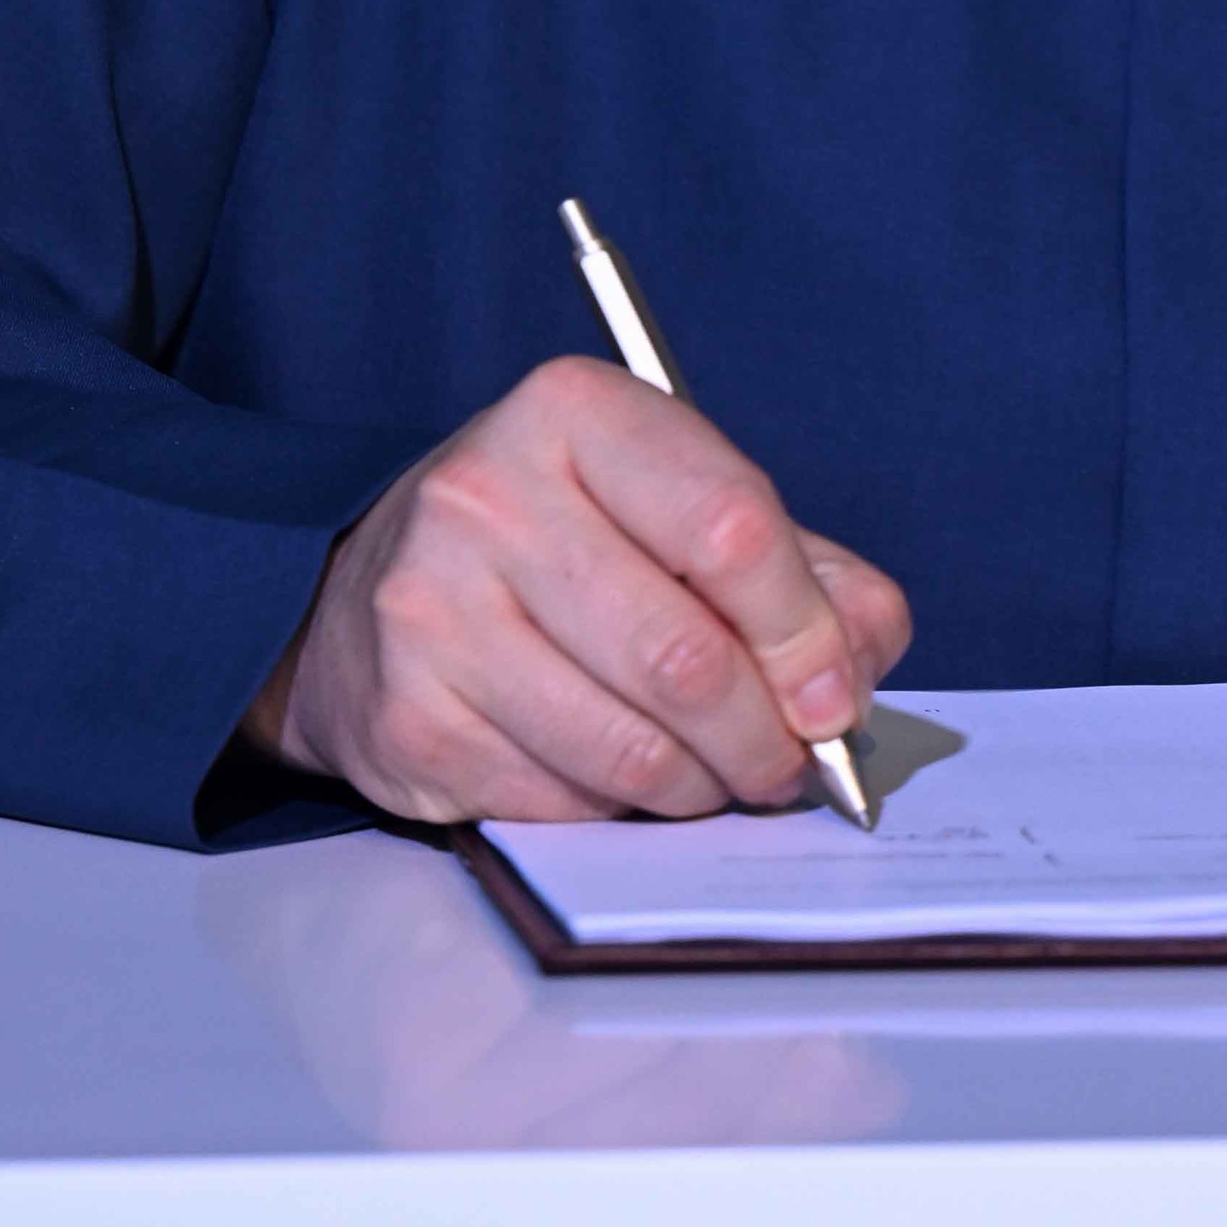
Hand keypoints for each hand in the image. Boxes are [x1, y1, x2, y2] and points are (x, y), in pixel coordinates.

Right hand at [244, 355, 910, 825]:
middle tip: (788, 763)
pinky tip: (620, 780)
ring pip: (628, 749)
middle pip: (684, 656)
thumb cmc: (571, 545)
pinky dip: (619, 814)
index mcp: (575, 412)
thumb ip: (806, 574)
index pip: (731, 526)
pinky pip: (562, 804)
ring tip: (716, 777)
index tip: (835, 698)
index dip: (807, 633)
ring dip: (702, 787)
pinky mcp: (410, 718)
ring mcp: (432, 610)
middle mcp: (486, 496)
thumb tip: (856, 675)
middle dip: (764, 736)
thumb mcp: (683, 510)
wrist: (370, 593)